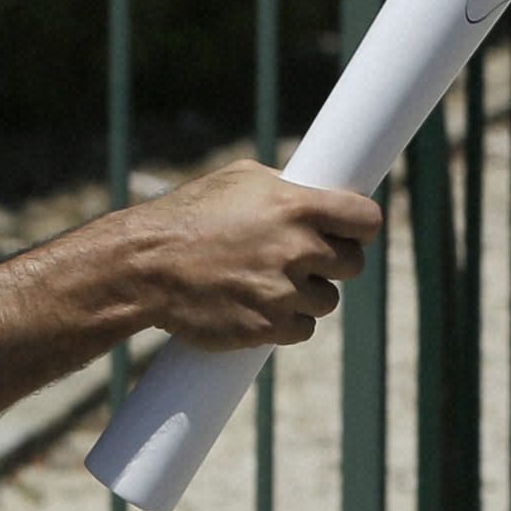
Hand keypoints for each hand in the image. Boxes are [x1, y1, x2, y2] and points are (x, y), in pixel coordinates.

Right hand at [78, 154, 381, 349]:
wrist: (145, 267)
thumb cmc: (189, 215)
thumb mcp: (239, 180)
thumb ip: (287, 188)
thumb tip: (320, 194)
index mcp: (296, 206)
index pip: (366, 219)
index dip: (362, 226)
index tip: (355, 231)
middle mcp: (297, 249)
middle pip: (353, 264)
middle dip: (334, 261)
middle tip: (305, 259)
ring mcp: (284, 292)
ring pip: (327, 300)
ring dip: (308, 294)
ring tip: (270, 282)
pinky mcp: (268, 327)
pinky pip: (303, 329)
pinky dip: (287, 322)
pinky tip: (261, 306)